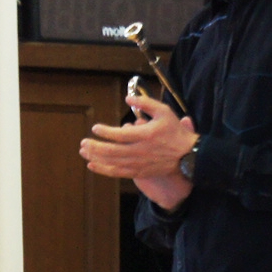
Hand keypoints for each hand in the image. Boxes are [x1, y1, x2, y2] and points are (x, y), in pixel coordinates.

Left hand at [82, 94, 195, 210]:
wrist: (188, 155)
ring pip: (112, 162)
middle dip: (94, 147)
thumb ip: (146, 104)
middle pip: (112, 151)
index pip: (120, 135)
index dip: (105, 132)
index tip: (95, 128)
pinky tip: (92, 165)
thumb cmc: (174, 132)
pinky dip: (103, 170)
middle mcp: (140, 151)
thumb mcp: (164, 112)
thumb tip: (127, 99)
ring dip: (95, 157)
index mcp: (146, 135)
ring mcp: (139, 163)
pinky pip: (117, 172)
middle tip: (83, 142)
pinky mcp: (139, 172)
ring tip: (83, 152)